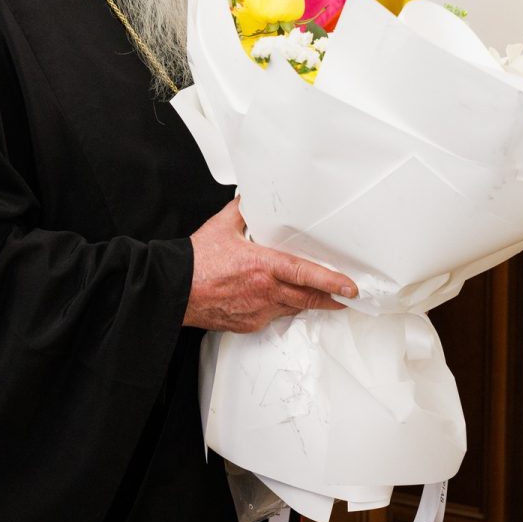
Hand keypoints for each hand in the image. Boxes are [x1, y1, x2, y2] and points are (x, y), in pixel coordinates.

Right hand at [183, 199, 357, 331]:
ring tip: (319, 297)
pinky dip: (279, 308)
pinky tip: (278, 299)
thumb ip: (243, 210)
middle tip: (346, 297)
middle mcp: (264, 291)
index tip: (350, 287)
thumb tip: (251, 198)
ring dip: (304, 302)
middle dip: (330, 298)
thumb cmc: (194, 262)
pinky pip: (271, 316)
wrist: (173, 290)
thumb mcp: (222, 227)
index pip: (306, 274)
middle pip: (307, 298)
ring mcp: (257, 311)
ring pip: (291, 308)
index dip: (331, 281)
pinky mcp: (247, 323)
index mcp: (263, 267)